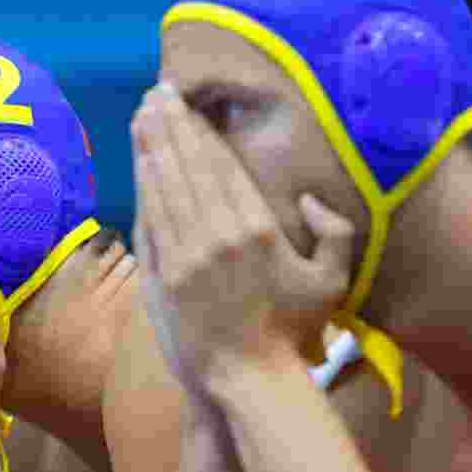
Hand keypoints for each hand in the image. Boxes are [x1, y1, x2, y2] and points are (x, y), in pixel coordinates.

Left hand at [131, 82, 353, 390]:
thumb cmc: (291, 332)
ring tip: (142, 114)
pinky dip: (143, 186)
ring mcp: (185, 254)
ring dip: (151, 146)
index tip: (187, 104)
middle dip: (170, 125)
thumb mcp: (331, 281)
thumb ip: (332, 232)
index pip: (223, 166)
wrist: (247, 379)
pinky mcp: (162, 274)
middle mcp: (218, 234)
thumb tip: (309, 198)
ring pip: (164, 186)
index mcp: (258, 229)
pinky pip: (150, 219)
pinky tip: (138, 163)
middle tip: (156, 93)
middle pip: (188, 166)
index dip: (201, 130)